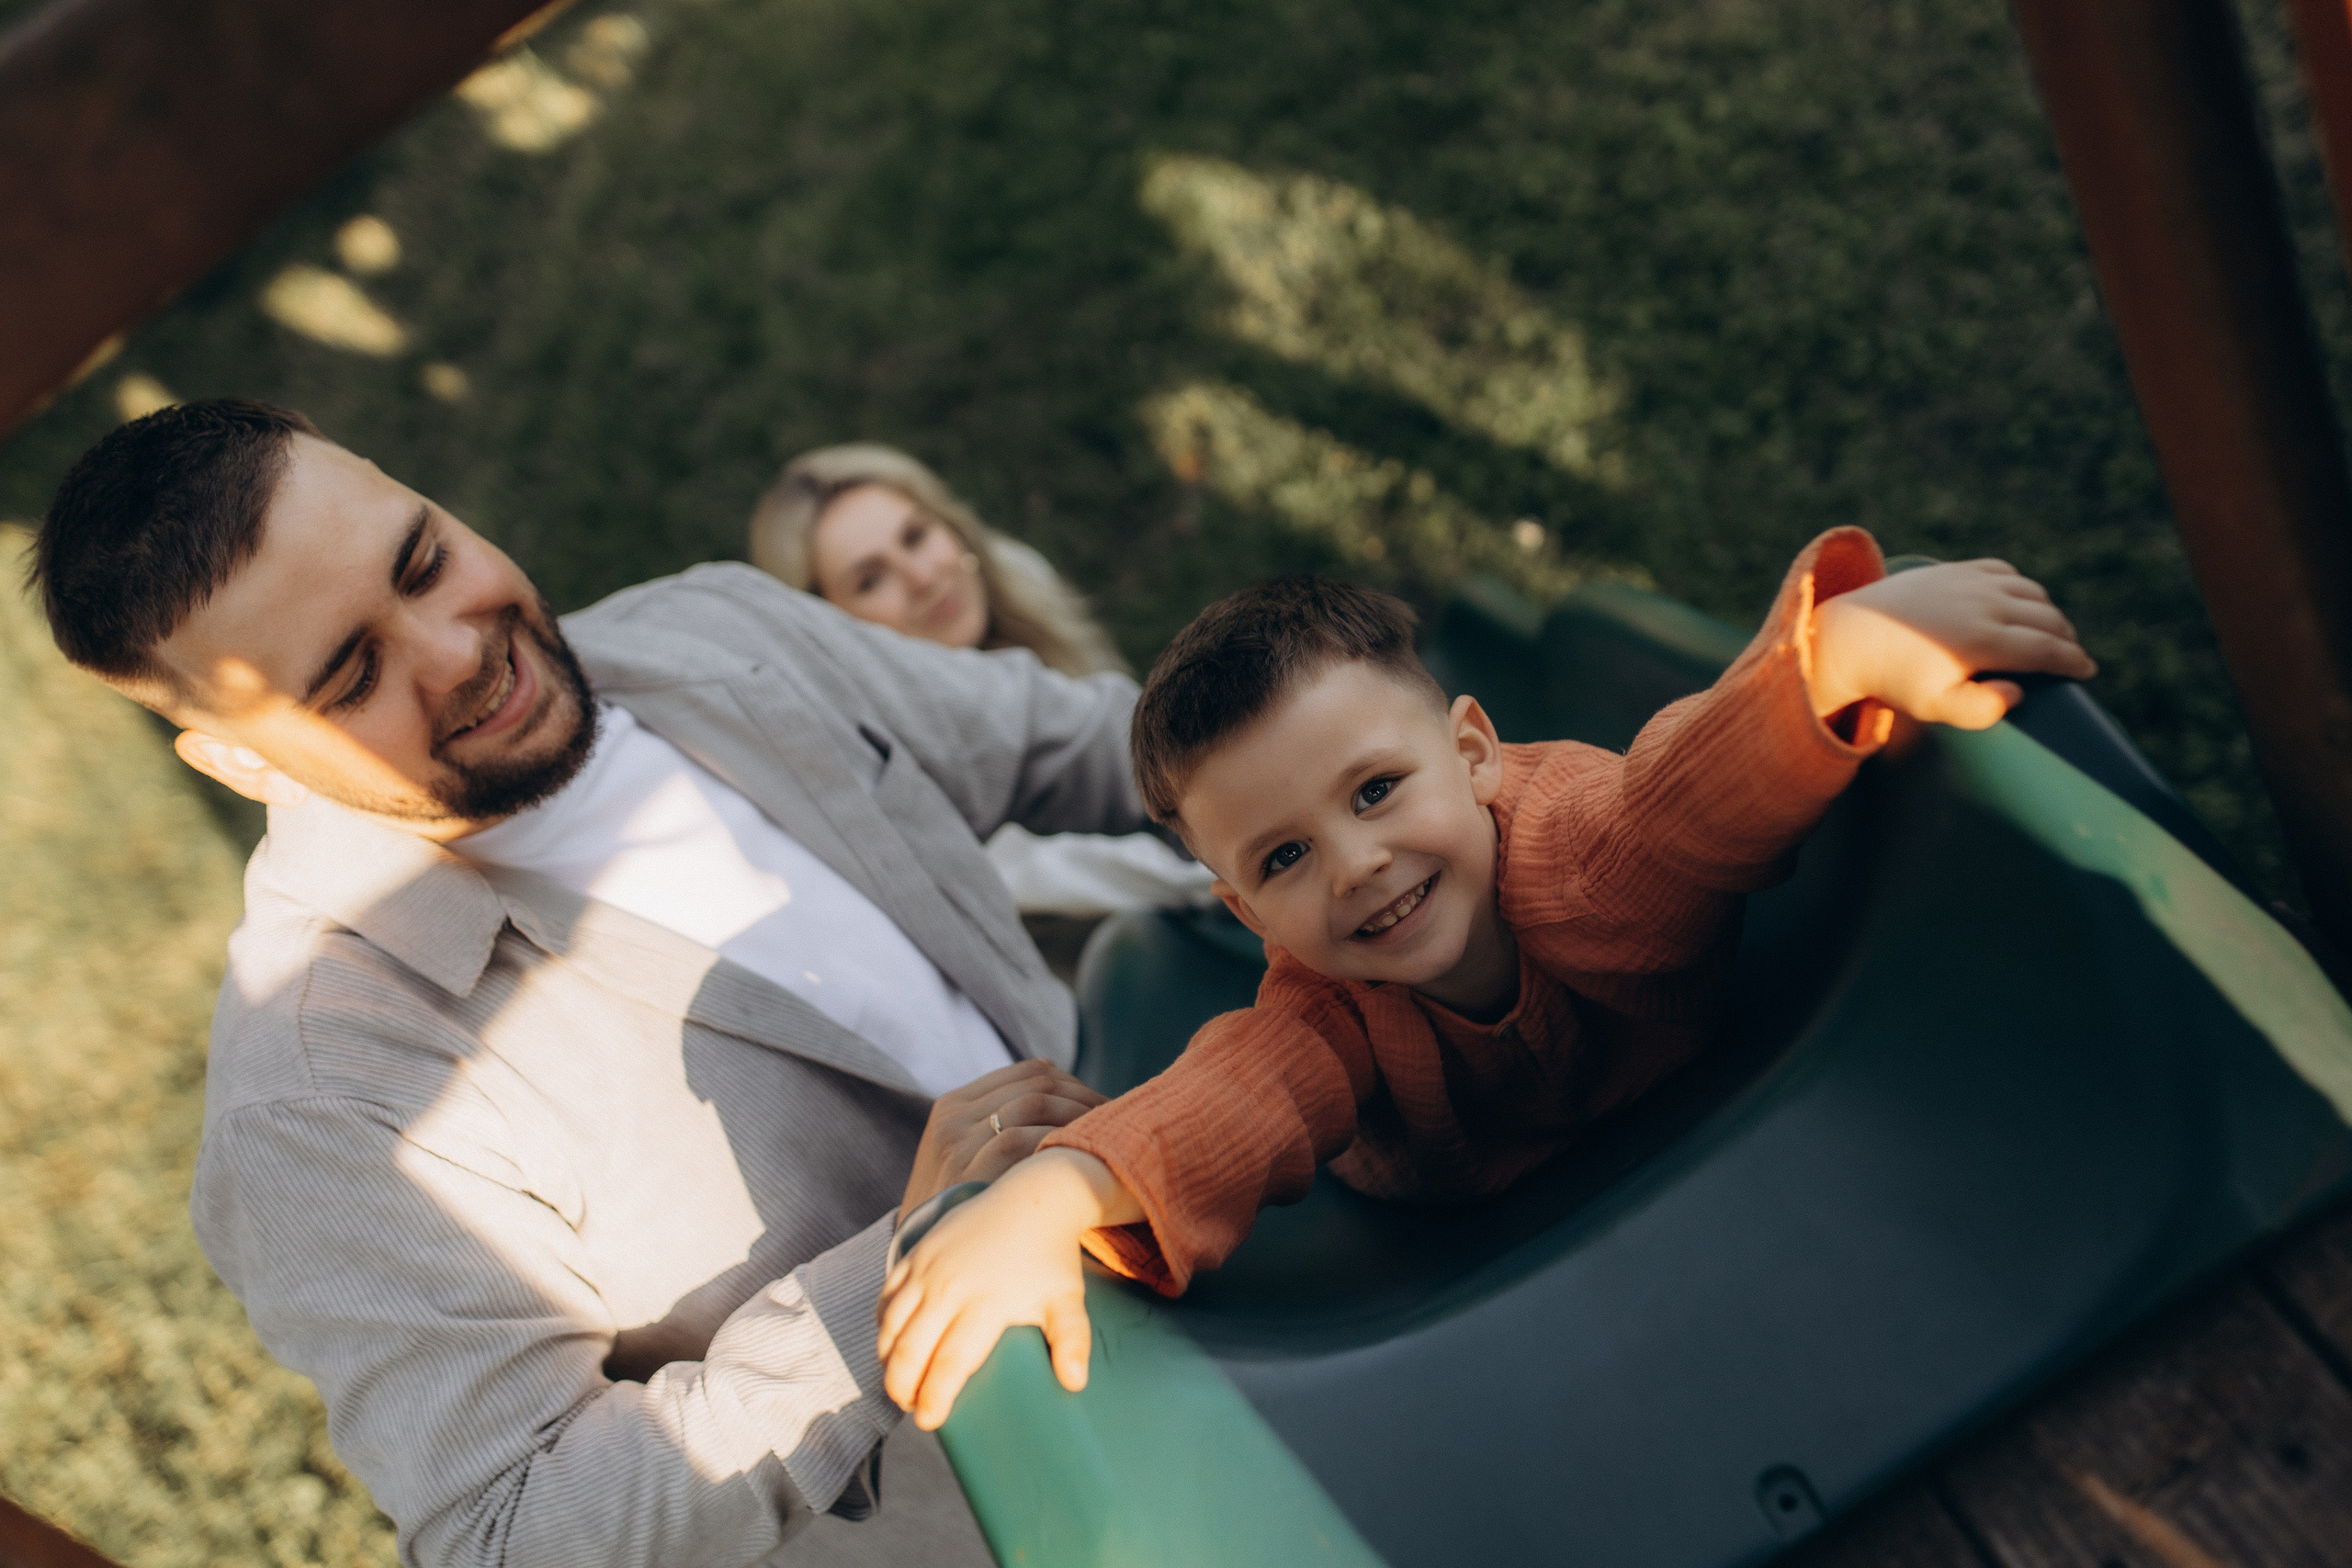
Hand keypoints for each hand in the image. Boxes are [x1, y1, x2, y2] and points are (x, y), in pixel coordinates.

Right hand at [877, 1148, 1133, 1428]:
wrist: (1032, 1199)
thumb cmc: (1050, 1258)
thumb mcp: (1068, 1300)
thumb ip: (1072, 1341)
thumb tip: (1075, 1384)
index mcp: (985, 1303)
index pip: (950, 1362)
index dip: (935, 1396)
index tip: (930, 1422)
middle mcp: (949, 1285)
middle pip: (910, 1349)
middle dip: (901, 1386)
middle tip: (909, 1408)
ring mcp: (927, 1267)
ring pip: (890, 1324)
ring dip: (887, 1359)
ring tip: (899, 1383)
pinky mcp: (916, 1251)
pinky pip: (886, 1295)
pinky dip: (882, 1324)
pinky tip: (891, 1343)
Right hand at [901, 1059, 1107, 1219]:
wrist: (921, 1255)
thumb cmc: (959, 1210)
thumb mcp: (968, 1157)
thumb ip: (1003, 1126)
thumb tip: (1065, 1095)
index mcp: (954, 1105)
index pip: (1028, 1072)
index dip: (1074, 1084)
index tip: (1104, 1104)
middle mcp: (953, 1116)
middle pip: (1037, 1083)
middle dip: (1084, 1096)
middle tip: (1117, 1119)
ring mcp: (958, 1141)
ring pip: (1034, 1101)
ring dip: (1078, 1114)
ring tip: (1105, 1137)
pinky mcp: (966, 1170)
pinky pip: (1023, 1139)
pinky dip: (1057, 1141)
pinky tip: (1080, 1158)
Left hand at [1807, 559, 2097, 729]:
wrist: (1852, 635)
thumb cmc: (1895, 679)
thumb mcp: (1934, 707)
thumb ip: (1981, 710)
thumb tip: (2018, 692)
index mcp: (1982, 640)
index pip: (2046, 649)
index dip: (2073, 662)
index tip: (2087, 673)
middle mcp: (1983, 604)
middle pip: (2046, 618)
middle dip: (2066, 639)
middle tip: (2072, 658)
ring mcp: (1969, 581)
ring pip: (2031, 592)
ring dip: (2049, 612)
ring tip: (2052, 634)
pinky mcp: (1954, 569)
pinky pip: (2005, 572)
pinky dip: (2023, 588)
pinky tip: (2023, 603)